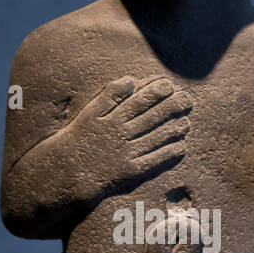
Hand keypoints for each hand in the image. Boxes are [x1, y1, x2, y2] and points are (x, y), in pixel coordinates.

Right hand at [61, 74, 191, 202]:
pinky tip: (181, 146)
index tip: (169, 85)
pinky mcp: (129, 172)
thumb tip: (130, 80)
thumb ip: (109, 96)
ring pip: (155, 138)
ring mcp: (126, 154)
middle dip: (171, 107)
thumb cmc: (78, 138)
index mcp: (111, 119)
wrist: (66, 172)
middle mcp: (121, 135)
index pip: (138, 101)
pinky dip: (168, 153)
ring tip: (187, 122)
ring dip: (174, 129)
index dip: (156, 92)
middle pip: (151, 118)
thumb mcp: (89, 113)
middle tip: (187, 99)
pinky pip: (153, 161)